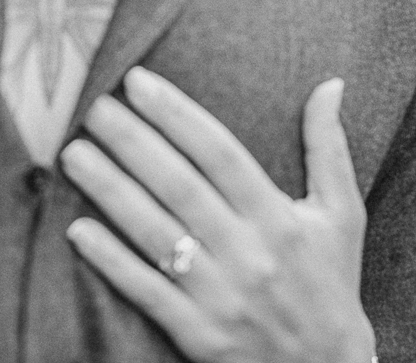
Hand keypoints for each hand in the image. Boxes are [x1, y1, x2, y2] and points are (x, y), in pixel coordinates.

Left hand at [61, 68, 374, 362]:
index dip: (177, 114)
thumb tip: (331, 83)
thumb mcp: (342, 216)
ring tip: (73, 154)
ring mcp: (221, 295)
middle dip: (132, 142)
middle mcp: (250, 253)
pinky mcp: (198, 333)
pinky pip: (147, 292)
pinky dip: (112, 261)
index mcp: (280, 218)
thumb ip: (329, 148)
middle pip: (180, 186)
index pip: (220, 152)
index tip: (137, 81)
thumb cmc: (329, 284)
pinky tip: (77, 230)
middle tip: (92, 107)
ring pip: (156, 233)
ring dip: (111, 190)